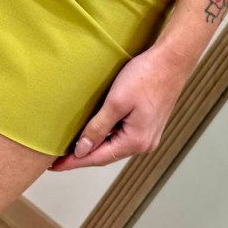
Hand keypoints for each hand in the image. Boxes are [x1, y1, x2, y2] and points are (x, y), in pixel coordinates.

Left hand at [48, 45, 183, 170]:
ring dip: (96, 145)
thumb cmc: (146, 76)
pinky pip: (123, 135)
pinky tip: (96, 131)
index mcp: (136, 141)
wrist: (172, 60)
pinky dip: (107, 135)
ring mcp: (148, 134)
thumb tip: (82, 150)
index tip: (55, 166)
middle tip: (59, 158)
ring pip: (115, 145)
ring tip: (73, 146)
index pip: (98, 158)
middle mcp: (144, 143)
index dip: (74, 162)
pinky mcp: (149, 124)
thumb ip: (98, 128)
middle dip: (83, 156)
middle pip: (107, 154)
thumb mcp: (116, 102)